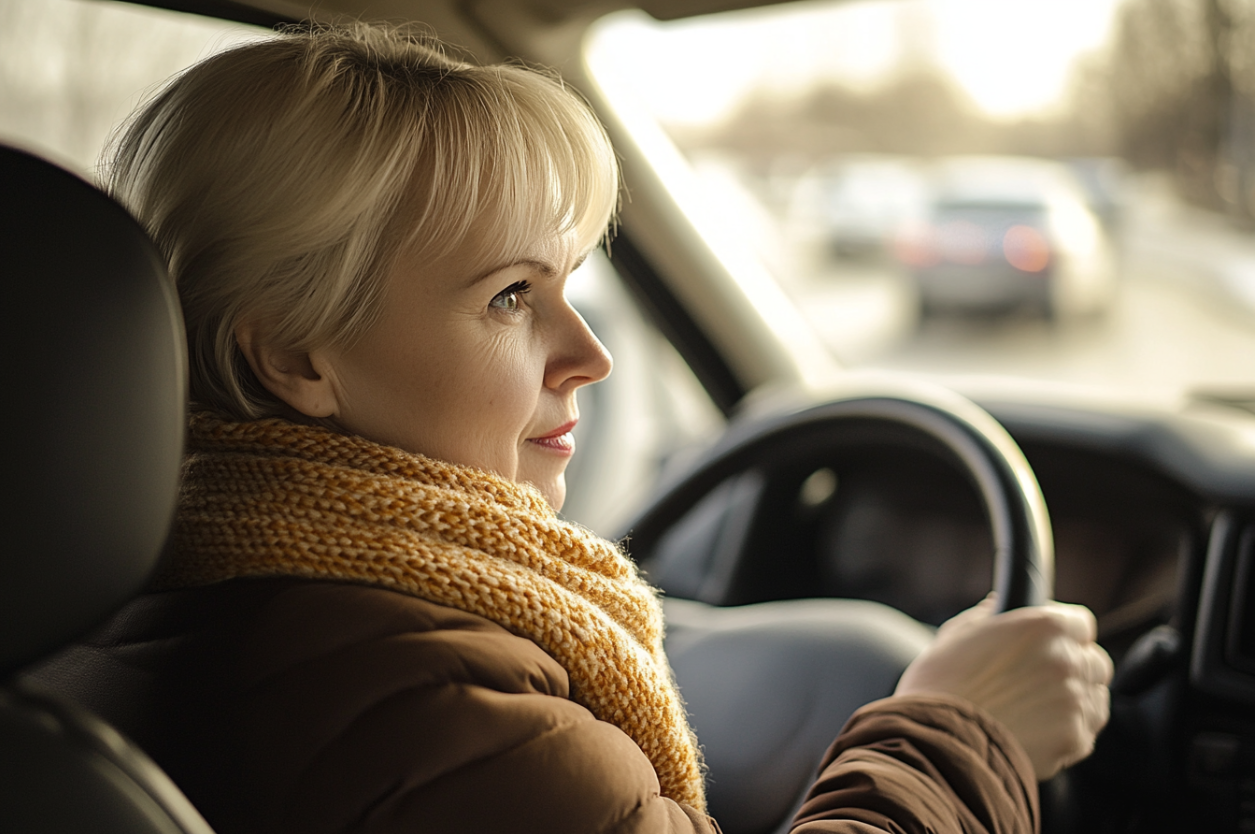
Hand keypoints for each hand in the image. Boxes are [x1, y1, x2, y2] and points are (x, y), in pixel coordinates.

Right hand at [895, 594, 1112, 779]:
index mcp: (1042, 626)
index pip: (1081, 623)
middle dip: (1074, 666)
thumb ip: (989, 616)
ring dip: (1077, 698)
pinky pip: (1087, 731)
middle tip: (1042, 677)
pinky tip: (1039, 729)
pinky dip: (1070, 730)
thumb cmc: (939, 685)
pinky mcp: (1074, 740)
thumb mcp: (956, 634)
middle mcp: (1066, 661)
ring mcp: (1074, 703)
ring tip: (1040, 707)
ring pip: (1096, 696)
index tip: (1049, 642)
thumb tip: (1000, 606)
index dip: (1064, 632)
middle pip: (1095, 660)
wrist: (935, 743)